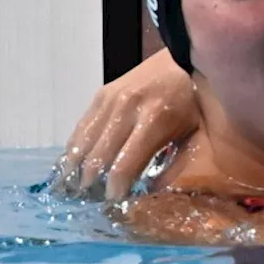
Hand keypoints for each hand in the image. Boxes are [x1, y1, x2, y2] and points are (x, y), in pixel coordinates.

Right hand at [55, 50, 197, 200]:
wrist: (182, 60)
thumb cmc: (193, 102)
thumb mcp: (193, 135)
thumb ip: (174, 166)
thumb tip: (150, 196)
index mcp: (155, 120)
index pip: (123, 165)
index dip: (114, 189)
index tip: (112, 203)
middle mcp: (127, 109)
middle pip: (98, 157)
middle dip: (91, 184)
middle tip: (89, 202)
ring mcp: (110, 99)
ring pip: (82, 143)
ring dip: (75, 169)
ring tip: (71, 191)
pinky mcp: (101, 94)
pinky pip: (81, 127)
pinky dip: (74, 149)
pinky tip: (71, 166)